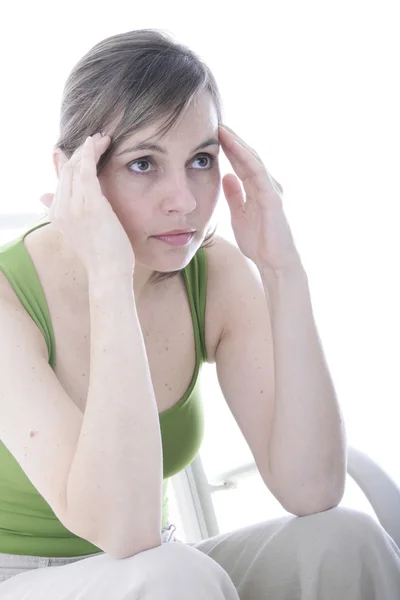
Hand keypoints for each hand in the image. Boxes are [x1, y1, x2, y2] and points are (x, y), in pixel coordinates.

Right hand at [40, 133, 134, 278]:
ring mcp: (74, 206)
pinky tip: (99, 143)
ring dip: (89, 149)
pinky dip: (92, 153)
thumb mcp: (80, 233)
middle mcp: (61, 209)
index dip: (69, 162)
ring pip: (76, 167)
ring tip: (102, 139)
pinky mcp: (90, 204)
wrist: (108, 273)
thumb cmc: (102, 256)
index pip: (60, 180)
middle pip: (66, 171)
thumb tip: (44, 197)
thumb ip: (67, 213)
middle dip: (80, 153)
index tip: (79, 150)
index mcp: (57, 215)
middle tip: (95, 140)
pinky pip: (87, 170)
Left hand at [219, 124, 301, 273]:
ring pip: (252, 158)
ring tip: (221, 127)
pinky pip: (257, 172)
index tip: (209, 134)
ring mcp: (270, 189)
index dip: (226, 147)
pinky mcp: (272, 197)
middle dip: (230, 138)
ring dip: (237, 142)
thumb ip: (234, 194)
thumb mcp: (239, 214)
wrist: (274, 262)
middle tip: (213, 121)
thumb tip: (227, 175)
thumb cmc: (260, 242)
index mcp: (256, 188)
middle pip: (246, 155)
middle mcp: (265, 184)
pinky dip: (245, 157)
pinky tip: (233, 145)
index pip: (240, 162)